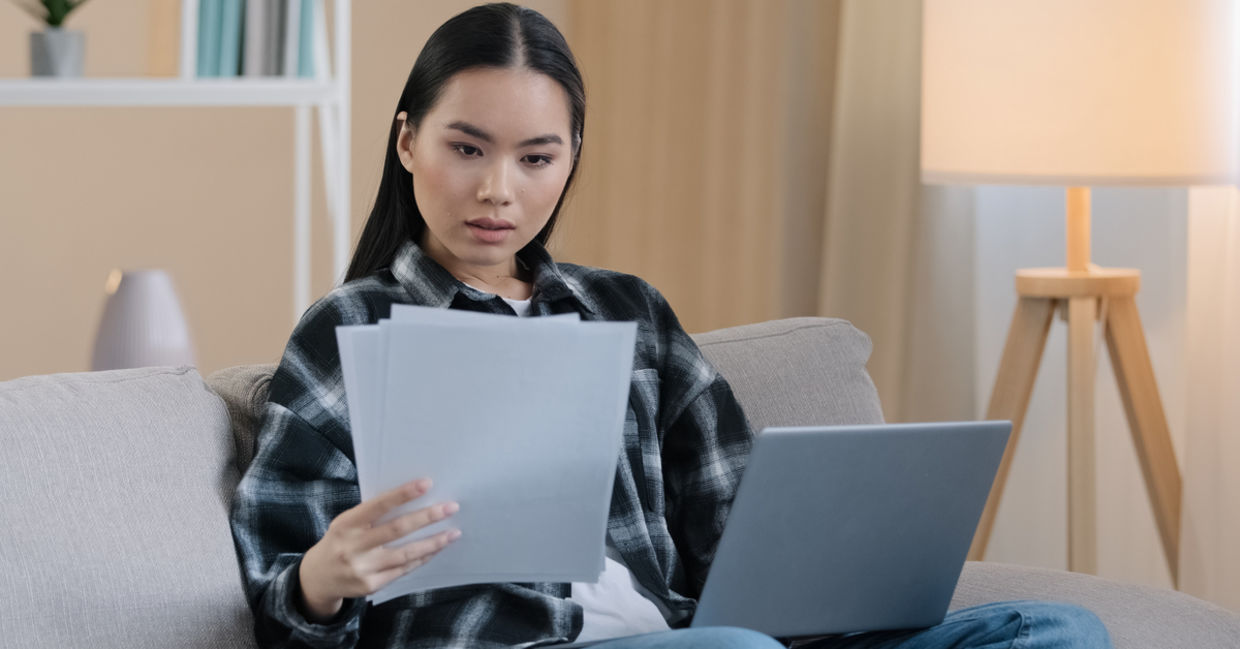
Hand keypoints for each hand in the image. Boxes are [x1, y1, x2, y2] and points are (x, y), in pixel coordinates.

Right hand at [298, 478, 459, 621]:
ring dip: (433, 542)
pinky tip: (436, 549)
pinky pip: (404, 569)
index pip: (378, 505)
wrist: (318, 578)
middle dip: (427, 517)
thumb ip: (372, 514)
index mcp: (346, 524)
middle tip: (451, 507)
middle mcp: (354, 546)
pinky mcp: (372, 585)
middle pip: (397, 529)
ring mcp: (363, 568)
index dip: (403, 494)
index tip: (427, 483)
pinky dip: (422, 558)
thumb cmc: (340, 541)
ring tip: (453, 532)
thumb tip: (412, 498)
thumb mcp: (346, 523)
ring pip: (405, 553)